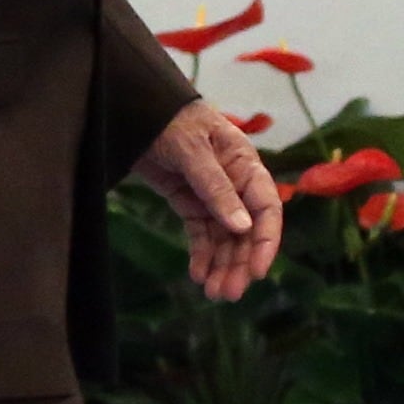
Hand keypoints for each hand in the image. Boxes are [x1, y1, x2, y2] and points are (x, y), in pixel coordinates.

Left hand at [134, 101, 282, 301]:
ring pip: (224, 237)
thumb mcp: (192, 150)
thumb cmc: (170, 119)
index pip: (266, 208)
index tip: (257, 271)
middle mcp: (234, 183)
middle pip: (246, 230)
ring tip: (214, 293)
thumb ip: (215, 187)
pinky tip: (198, 275)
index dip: (266, 241)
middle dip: (239, 262)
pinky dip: (202, 255)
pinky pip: (201, 234)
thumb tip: (243, 228)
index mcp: (245, 164)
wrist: (136, 109)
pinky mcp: (190, 202)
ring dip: (222, 265)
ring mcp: (212, 195)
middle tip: (228, 294)